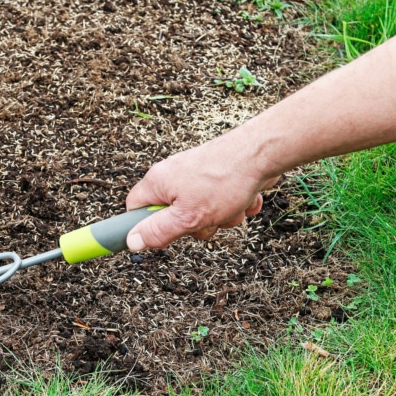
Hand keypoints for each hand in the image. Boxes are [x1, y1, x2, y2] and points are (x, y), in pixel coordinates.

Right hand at [125, 130, 279, 250]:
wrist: (263, 153)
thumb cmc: (225, 179)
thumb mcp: (187, 217)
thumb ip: (158, 232)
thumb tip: (132, 242)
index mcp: (158, 182)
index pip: (135, 208)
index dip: (145, 226)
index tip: (162, 235)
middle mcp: (174, 174)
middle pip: (172, 214)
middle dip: (194, 226)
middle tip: (206, 221)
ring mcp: (197, 175)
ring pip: (201, 211)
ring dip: (220, 217)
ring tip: (232, 207)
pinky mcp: (218, 175)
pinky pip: (221, 201)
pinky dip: (235, 205)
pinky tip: (245, 199)